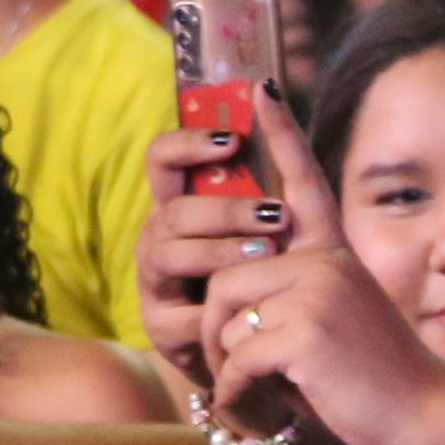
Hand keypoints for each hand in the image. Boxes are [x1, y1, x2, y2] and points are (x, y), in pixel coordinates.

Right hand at [136, 111, 295, 401]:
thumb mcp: (290, 222)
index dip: (188, 142)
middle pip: (172, 210)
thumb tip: (271, 91)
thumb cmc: (281, 278)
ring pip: (168, 254)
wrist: (278, 352)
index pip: (162, 159)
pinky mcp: (161, 328)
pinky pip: (182, 313)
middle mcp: (160, 238)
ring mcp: (154, 283)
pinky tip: (255, 310)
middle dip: (224, 210)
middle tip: (275, 216)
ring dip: (220, 253)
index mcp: (186, 205)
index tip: (232, 140)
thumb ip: (280, 165)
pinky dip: (221, 309)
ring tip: (267, 256)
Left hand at [203, 111, 444, 444]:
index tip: (260, 89)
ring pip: (225, 317)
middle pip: (226, 277)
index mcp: (335, 252)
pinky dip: (235, 387)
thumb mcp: (343, 315)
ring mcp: (316, 294)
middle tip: (232, 367)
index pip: (305, 181)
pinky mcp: (304, 334)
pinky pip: (237, 355)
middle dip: (217, 331)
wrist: (423, 412)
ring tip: (253, 386)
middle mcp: (325, 262)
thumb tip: (241, 290)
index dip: (280, 134)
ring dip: (226, 362)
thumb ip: (303, 291)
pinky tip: (257, 400)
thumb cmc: (376, 375)